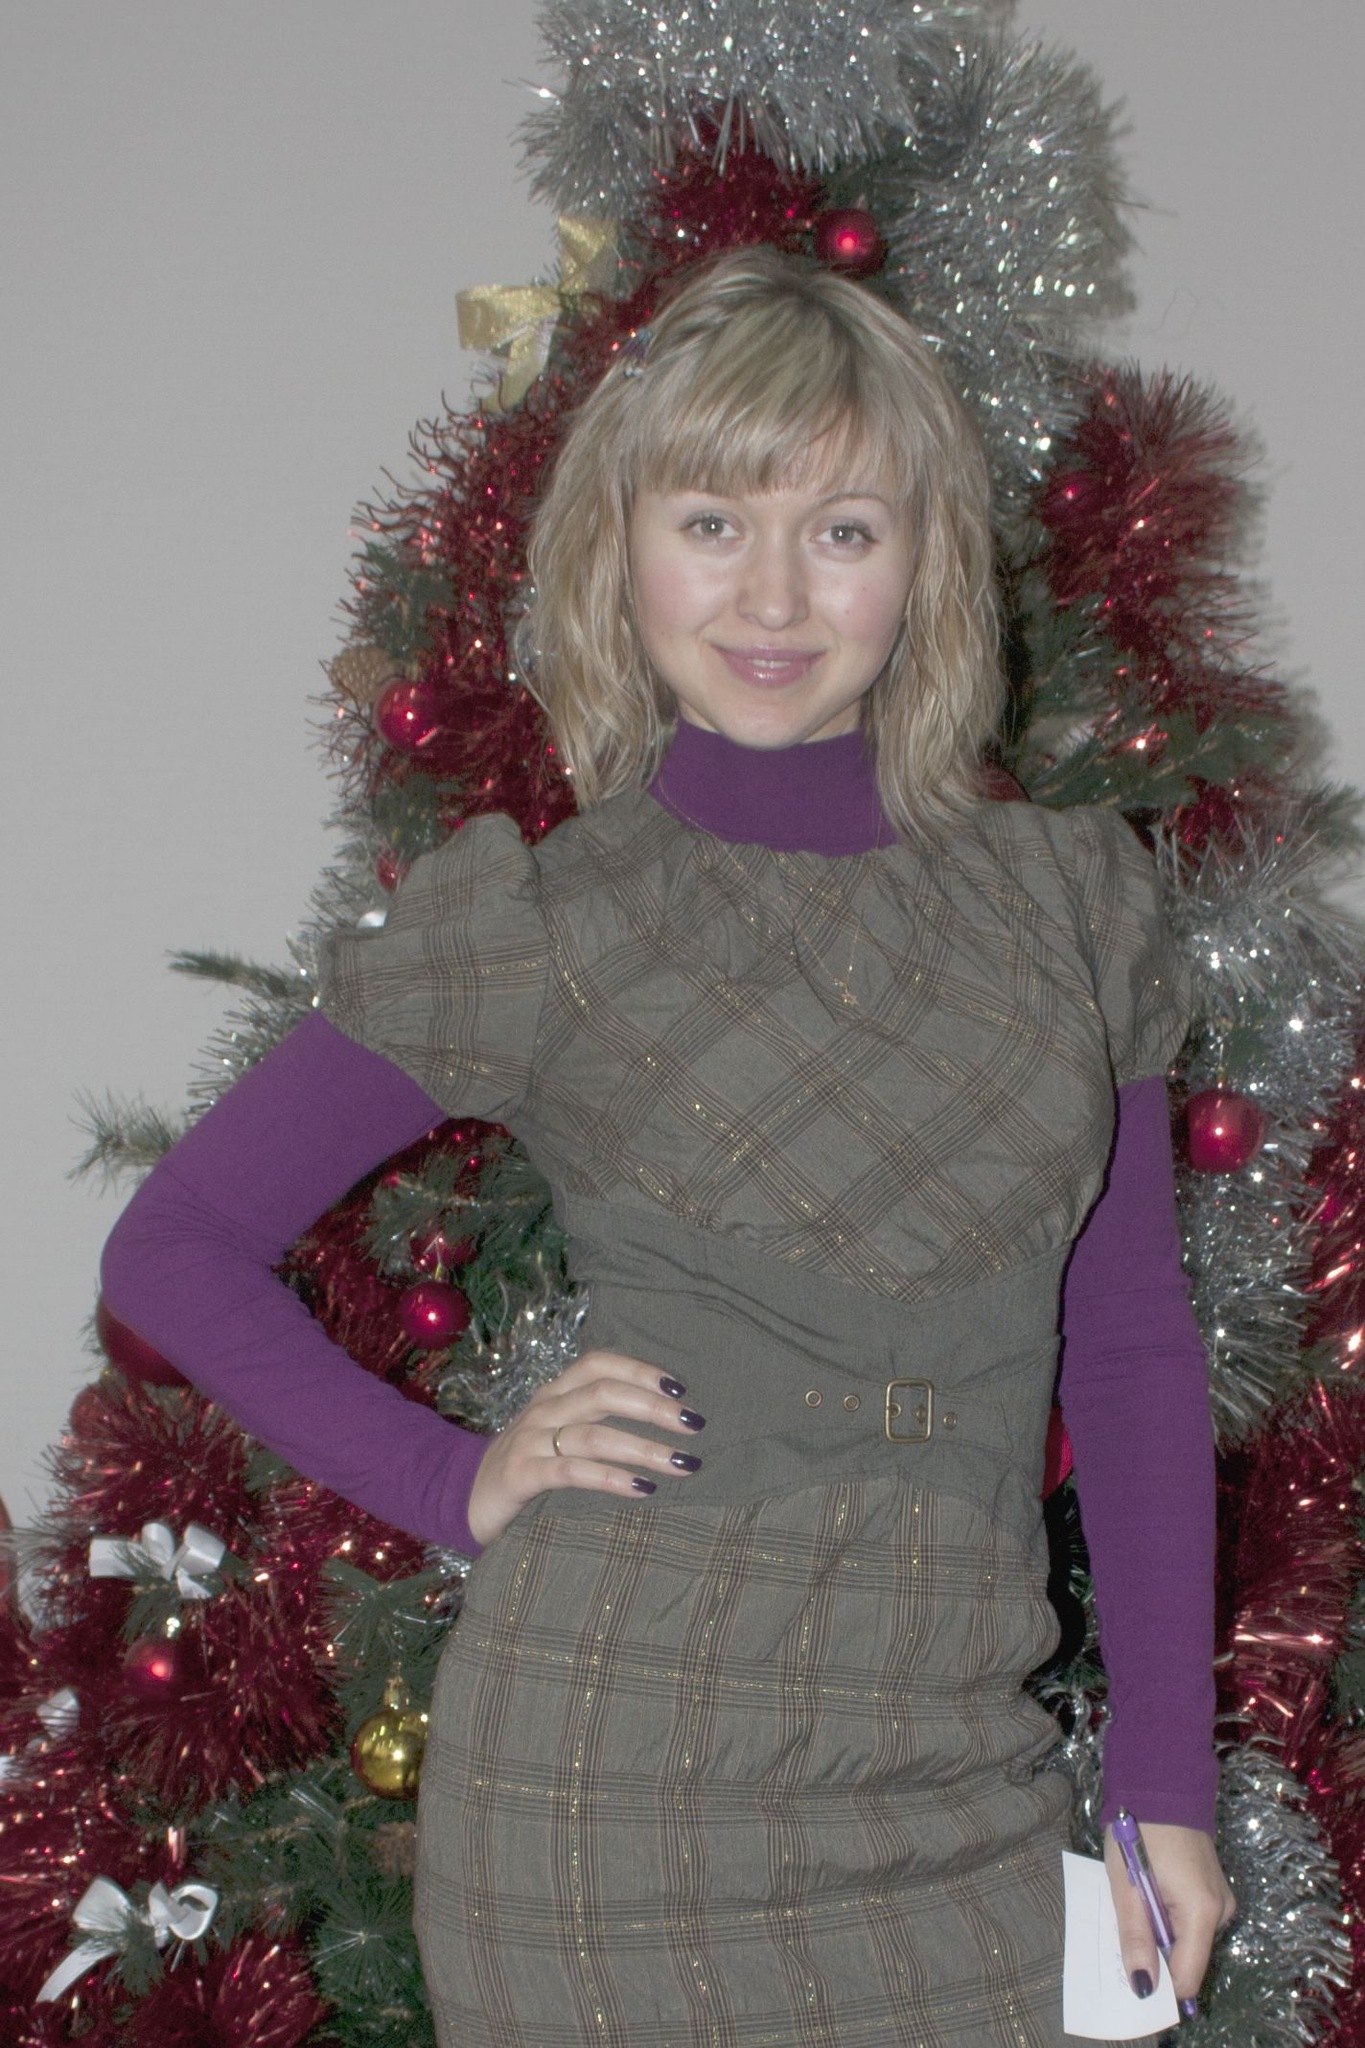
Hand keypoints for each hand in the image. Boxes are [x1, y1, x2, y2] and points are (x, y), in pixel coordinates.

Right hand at [466, 1349, 704, 1546]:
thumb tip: (662, 1419)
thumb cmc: (526, 1464)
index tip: (680, 1388)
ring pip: (595, 1435)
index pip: (599, 1364)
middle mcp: (544, 1409)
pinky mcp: (522, 1476)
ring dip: (644, 1447)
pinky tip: (642, 1489)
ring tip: (682, 1463)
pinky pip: (573, 1472)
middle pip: (603, 1393)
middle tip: (693, 1425)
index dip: (640, 1370)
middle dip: (653, 1407)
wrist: (463, 1497)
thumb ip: (594, 1419)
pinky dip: (611, 1478)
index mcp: (555, 1392)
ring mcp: (530, 1441)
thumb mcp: (556, 1432)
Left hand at [1104, 1819, 1234, 2012]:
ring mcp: (1222, 1899)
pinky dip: (1170, 1917)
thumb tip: (1143, 1987)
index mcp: (1202, 1911)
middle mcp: (1222, 1911)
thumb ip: (1136, 1937)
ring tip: (1137, 1901)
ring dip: (1161, 1932)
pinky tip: (1152, 1893)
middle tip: (1126, 1929)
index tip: (1131, 1978)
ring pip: (1189, 1940)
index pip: (1187, 1977)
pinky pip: (1192, 1920)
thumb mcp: (1126, 1884)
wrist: (1163, 1781)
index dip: (1159, 1986)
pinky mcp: (1216, 1890)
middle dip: (1156, 1955)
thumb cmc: (1139, 1829)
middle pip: (1188, 1959)